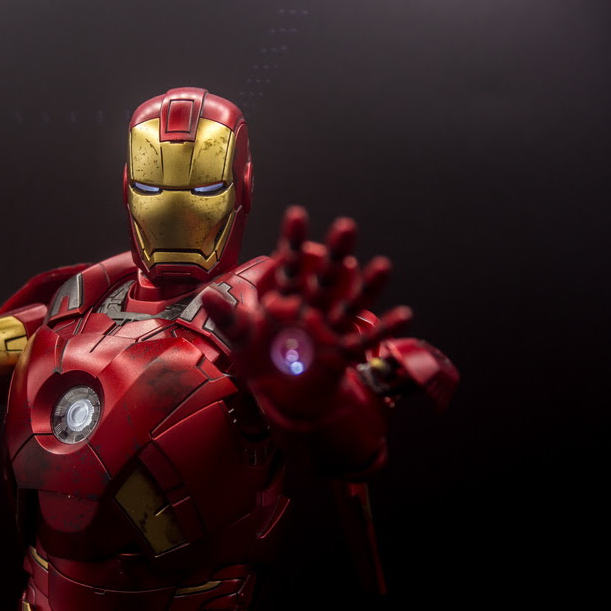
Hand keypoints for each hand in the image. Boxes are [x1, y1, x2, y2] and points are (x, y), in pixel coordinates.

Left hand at [202, 206, 410, 407]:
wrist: (280, 397)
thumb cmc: (262, 360)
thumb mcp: (240, 337)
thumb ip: (227, 315)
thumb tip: (207, 294)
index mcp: (286, 299)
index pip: (290, 264)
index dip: (293, 241)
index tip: (297, 213)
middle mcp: (311, 308)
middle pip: (326, 277)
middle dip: (336, 254)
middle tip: (346, 227)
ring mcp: (329, 329)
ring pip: (350, 304)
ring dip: (367, 287)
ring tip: (383, 266)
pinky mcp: (341, 353)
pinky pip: (364, 340)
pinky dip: (383, 330)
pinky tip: (403, 315)